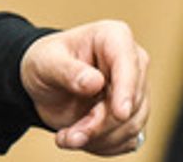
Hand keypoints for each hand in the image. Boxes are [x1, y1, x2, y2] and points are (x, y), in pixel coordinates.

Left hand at [21, 21, 149, 154]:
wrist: (45, 84)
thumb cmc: (46, 62)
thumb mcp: (46, 62)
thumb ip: (67, 71)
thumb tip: (95, 82)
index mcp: (114, 37)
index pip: (128, 64)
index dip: (126, 90)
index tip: (119, 113)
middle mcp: (133, 63)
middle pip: (131, 103)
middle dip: (99, 124)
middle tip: (69, 135)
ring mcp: (136, 92)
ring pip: (131, 126)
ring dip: (97, 138)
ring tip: (66, 137)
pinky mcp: (134, 116)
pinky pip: (127, 140)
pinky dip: (101, 145)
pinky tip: (78, 138)